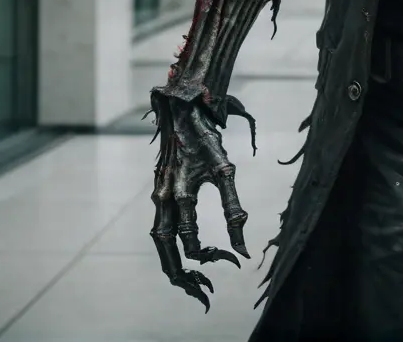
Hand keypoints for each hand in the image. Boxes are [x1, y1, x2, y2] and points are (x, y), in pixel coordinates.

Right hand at [149, 89, 256, 311]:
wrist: (182, 106)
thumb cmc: (206, 136)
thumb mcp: (225, 169)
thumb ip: (233, 209)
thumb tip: (244, 249)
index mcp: (180, 196)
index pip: (194, 245)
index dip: (215, 257)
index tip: (235, 258)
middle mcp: (163, 200)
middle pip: (167, 254)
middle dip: (184, 279)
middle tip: (204, 295)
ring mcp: (158, 196)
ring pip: (160, 244)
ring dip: (175, 266)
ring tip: (193, 282)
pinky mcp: (160, 190)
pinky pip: (161, 226)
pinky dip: (172, 244)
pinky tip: (187, 247)